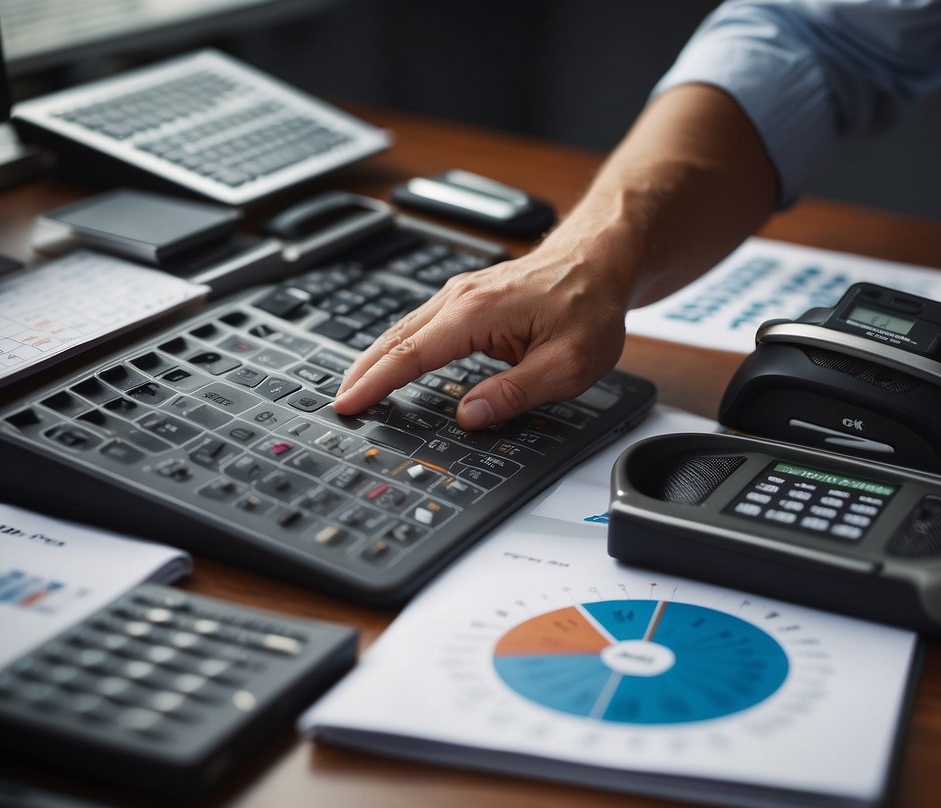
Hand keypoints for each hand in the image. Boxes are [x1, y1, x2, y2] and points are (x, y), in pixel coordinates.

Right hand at [332, 242, 630, 430]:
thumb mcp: (568, 364)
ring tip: (356, 389)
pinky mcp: (468, 296)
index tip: (349, 405)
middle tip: (339, 403)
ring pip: (405, 330)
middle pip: (395, 339)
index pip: (412, 355)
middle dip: (363, 372)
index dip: (376, 384)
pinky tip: (391, 363)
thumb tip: (470, 415)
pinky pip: (422, 324)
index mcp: (478, 312)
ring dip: (377, 359)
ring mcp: (461, 293)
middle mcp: (460, 297)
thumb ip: (515, 392)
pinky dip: (399, 346)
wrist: (600, 258)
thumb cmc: (590, 304)